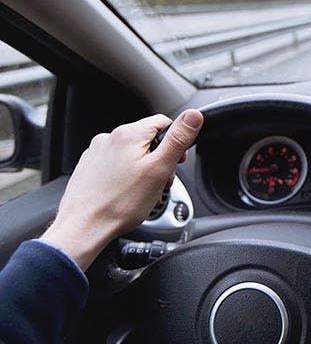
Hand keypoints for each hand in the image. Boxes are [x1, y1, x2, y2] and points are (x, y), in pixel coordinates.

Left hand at [41, 109, 203, 269]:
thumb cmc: (120, 203)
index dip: (176, 142)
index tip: (177, 162)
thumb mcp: (160, 169)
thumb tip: (193, 116)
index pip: (163, 122)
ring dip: (143, 169)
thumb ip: (178, 139)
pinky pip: (116, 165)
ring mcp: (96, 153)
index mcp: (129, 134)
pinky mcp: (89, 167)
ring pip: (132, 154)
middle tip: (160, 182)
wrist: (84, 227)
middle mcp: (109, 138)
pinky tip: (126, 193)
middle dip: (159, 159)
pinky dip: (125, 176)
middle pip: (147, 140)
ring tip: (143, 192)